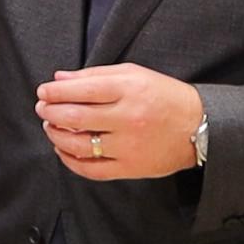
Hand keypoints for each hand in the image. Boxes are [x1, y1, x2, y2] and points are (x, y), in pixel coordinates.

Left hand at [35, 64, 203, 180]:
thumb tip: (60, 78)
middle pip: (75, 117)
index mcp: (130, 90)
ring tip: (51, 127)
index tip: (44, 91)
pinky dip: (71, 161)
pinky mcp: (131, 167)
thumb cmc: (166, 97)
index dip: (56, 91)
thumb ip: (96, 75)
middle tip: (42, 108)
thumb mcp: (135, 74)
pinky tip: (64, 151)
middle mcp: (128, 118)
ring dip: (56, 136)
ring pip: (79, 144)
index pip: (82, 89)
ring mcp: (129, 146)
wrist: (200, 127)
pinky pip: (92, 169)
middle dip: (50, 112)